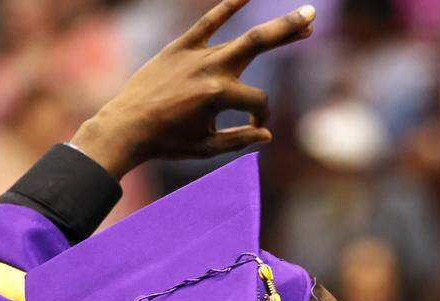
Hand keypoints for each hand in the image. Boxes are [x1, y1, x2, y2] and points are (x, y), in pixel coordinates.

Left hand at [71, 0, 316, 177]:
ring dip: (271, 24)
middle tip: (314, 19)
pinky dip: (227, 7)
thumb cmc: (167, 142)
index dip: (260, 117)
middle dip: (289, 31)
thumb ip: (240, 139)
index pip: (258, 103)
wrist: (125, 128)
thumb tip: (266, 132)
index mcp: (219, 96)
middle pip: (260, 44)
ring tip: (300, 14)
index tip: (251, 127)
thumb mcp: (208, 148)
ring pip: (242, 35)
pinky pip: (207, 23)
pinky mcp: (179, 48)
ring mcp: (196, 55)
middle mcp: (212, 70)